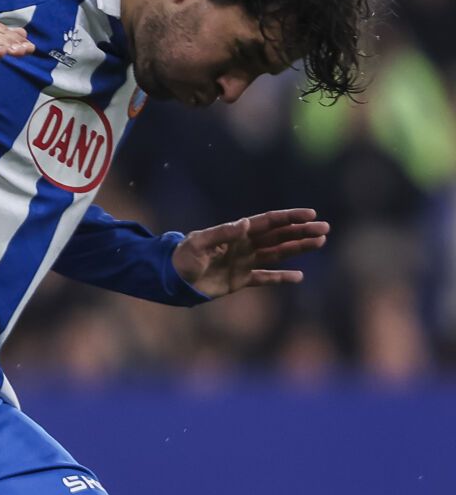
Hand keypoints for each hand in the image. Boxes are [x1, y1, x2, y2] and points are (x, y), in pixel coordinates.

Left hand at [172, 208, 329, 298]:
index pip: (268, 222)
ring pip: (277, 253)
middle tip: (324, 229)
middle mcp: (244, 246)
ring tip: (319, 242)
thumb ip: (222, 233)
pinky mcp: (240, 280)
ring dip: (298, 248)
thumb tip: (245, 224)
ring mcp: (244, 262)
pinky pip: (265, 277)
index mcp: (236, 233)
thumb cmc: (182, 257)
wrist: (171, 278)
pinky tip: (298, 276)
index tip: (310, 214)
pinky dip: (281, 277)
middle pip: (279, 236)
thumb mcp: (200, 243)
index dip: (289, 218)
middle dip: (301, 232)